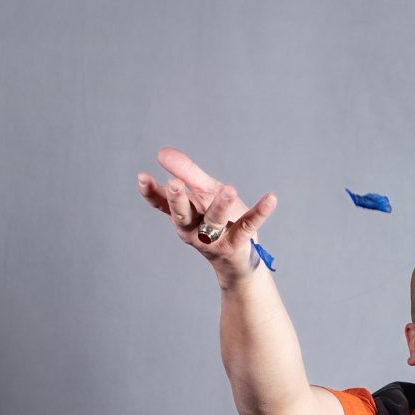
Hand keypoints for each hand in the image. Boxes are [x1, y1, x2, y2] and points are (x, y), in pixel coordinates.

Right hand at [137, 147, 276, 287]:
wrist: (238, 262)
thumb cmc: (219, 222)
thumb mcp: (203, 193)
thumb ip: (187, 173)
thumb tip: (162, 153)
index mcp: (183, 216)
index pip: (161, 204)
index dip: (151, 192)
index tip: (142, 177)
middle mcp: (193, 229)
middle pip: (182, 215)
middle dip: (178, 200)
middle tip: (175, 184)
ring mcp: (214, 239)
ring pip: (214, 221)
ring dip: (221, 204)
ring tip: (229, 189)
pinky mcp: (237, 243)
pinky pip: (249, 225)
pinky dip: (260, 212)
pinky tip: (271, 198)